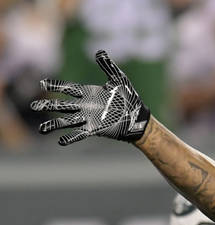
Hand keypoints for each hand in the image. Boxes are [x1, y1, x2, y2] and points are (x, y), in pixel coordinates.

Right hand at [30, 50, 149, 144]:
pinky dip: (71, 137)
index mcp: (89, 93)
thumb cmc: (129, 98)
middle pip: (63, 105)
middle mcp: (85, 106)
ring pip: (67, 121)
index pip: (68, 89)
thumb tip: (99, 51)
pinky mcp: (95, 130)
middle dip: (49, 106)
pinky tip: (61, 141)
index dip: (56, 86)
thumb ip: (108, 66)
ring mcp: (89, 119)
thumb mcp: (118, 79)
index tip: (42, 84)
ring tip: (42, 130)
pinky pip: (80, 134)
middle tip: (34, 106)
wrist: (138, 117)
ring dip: (54, 124)